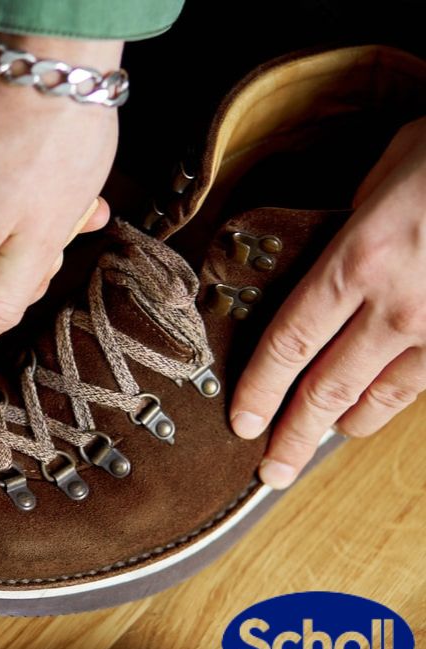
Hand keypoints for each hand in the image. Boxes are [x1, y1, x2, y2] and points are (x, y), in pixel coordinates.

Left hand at [230, 116, 425, 487]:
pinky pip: (423, 383)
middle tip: (271, 472)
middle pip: (328, 387)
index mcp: (359, 260)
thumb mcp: (386, 174)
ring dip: (343, 424)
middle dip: (294, 436)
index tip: (241, 422)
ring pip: (381, 396)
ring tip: (317, 440)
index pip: (289, 342)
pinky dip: (392, 401)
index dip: (260, 390)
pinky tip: (372, 410)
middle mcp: (399, 305)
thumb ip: (350, 229)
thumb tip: (328, 263)